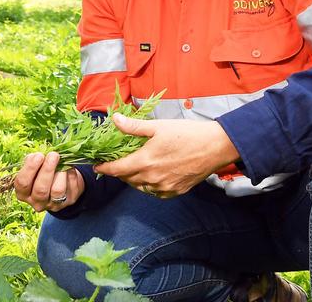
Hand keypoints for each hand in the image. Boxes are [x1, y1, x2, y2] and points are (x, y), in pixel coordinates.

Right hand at [13, 151, 84, 212]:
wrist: (62, 181)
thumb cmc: (42, 171)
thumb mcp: (34, 166)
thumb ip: (33, 161)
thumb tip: (38, 155)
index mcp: (23, 193)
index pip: (23, 183)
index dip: (30, 168)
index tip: (39, 155)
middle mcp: (37, 202)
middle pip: (40, 189)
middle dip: (47, 170)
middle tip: (53, 155)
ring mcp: (54, 204)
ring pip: (57, 190)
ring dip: (60, 172)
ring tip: (61, 160)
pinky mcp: (69, 201)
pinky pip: (71, 186)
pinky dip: (70, 173)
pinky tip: (68, 166)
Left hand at [94, 115, 238, 197]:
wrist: (215, 147)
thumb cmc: (187, 133)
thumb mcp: (158, 126)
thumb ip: (133, 127)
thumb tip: (114, 120)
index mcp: (145, 161)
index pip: (117, 169)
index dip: (104, 168)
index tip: (97, 166)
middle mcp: (152, 178)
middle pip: (127, 178)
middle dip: (119, 171)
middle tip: (115, 162)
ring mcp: (164, 187)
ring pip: (140, 187)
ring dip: (133, 178)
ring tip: (133, 167)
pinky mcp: (175, 192)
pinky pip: (154, 192)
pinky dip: (148, 185)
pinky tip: (151, 175)